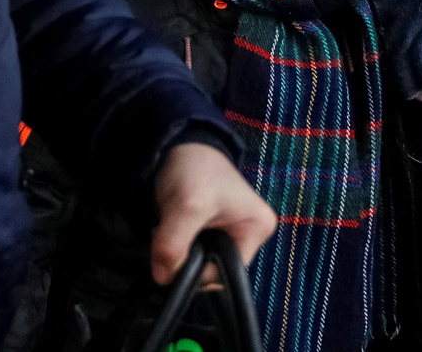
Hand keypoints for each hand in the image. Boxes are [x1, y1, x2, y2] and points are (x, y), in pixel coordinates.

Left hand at [151, 142, 276, 284]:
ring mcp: (232, 233)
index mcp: (258, 229)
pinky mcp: (215, 230)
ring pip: (201, 262)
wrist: (180, 143)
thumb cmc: (194, 168)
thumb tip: (163, 278)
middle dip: (188, 258)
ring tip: (171, 225)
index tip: (178, 249)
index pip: (227, 274)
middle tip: (172, 231)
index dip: (197, 271)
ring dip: (181, 251)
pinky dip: (179, 244)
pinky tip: (173, 226)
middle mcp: (251, 234)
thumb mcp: (185, 206)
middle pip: (213, 270)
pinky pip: (195, 252)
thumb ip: (174, 245)